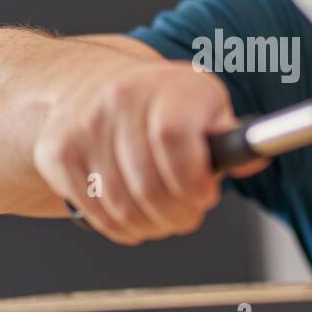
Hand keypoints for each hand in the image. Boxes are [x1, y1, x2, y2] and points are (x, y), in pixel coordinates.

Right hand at [33, 61, 266, 244]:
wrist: (89, 87)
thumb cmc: (160, 105)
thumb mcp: (204, 106)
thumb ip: (230, 135)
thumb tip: (255, 156)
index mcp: (166, 84)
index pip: (174, 138)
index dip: (192, 179)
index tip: (205, 195)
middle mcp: (120, 98)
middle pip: (150, 184)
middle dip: (178, 214)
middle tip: (188, 214)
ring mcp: (83, 127)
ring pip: (123, 207)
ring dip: (152, 225)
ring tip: (163, 215)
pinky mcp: (57, 154)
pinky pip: (97, 214)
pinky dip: (122, 227)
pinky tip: (133, 212)